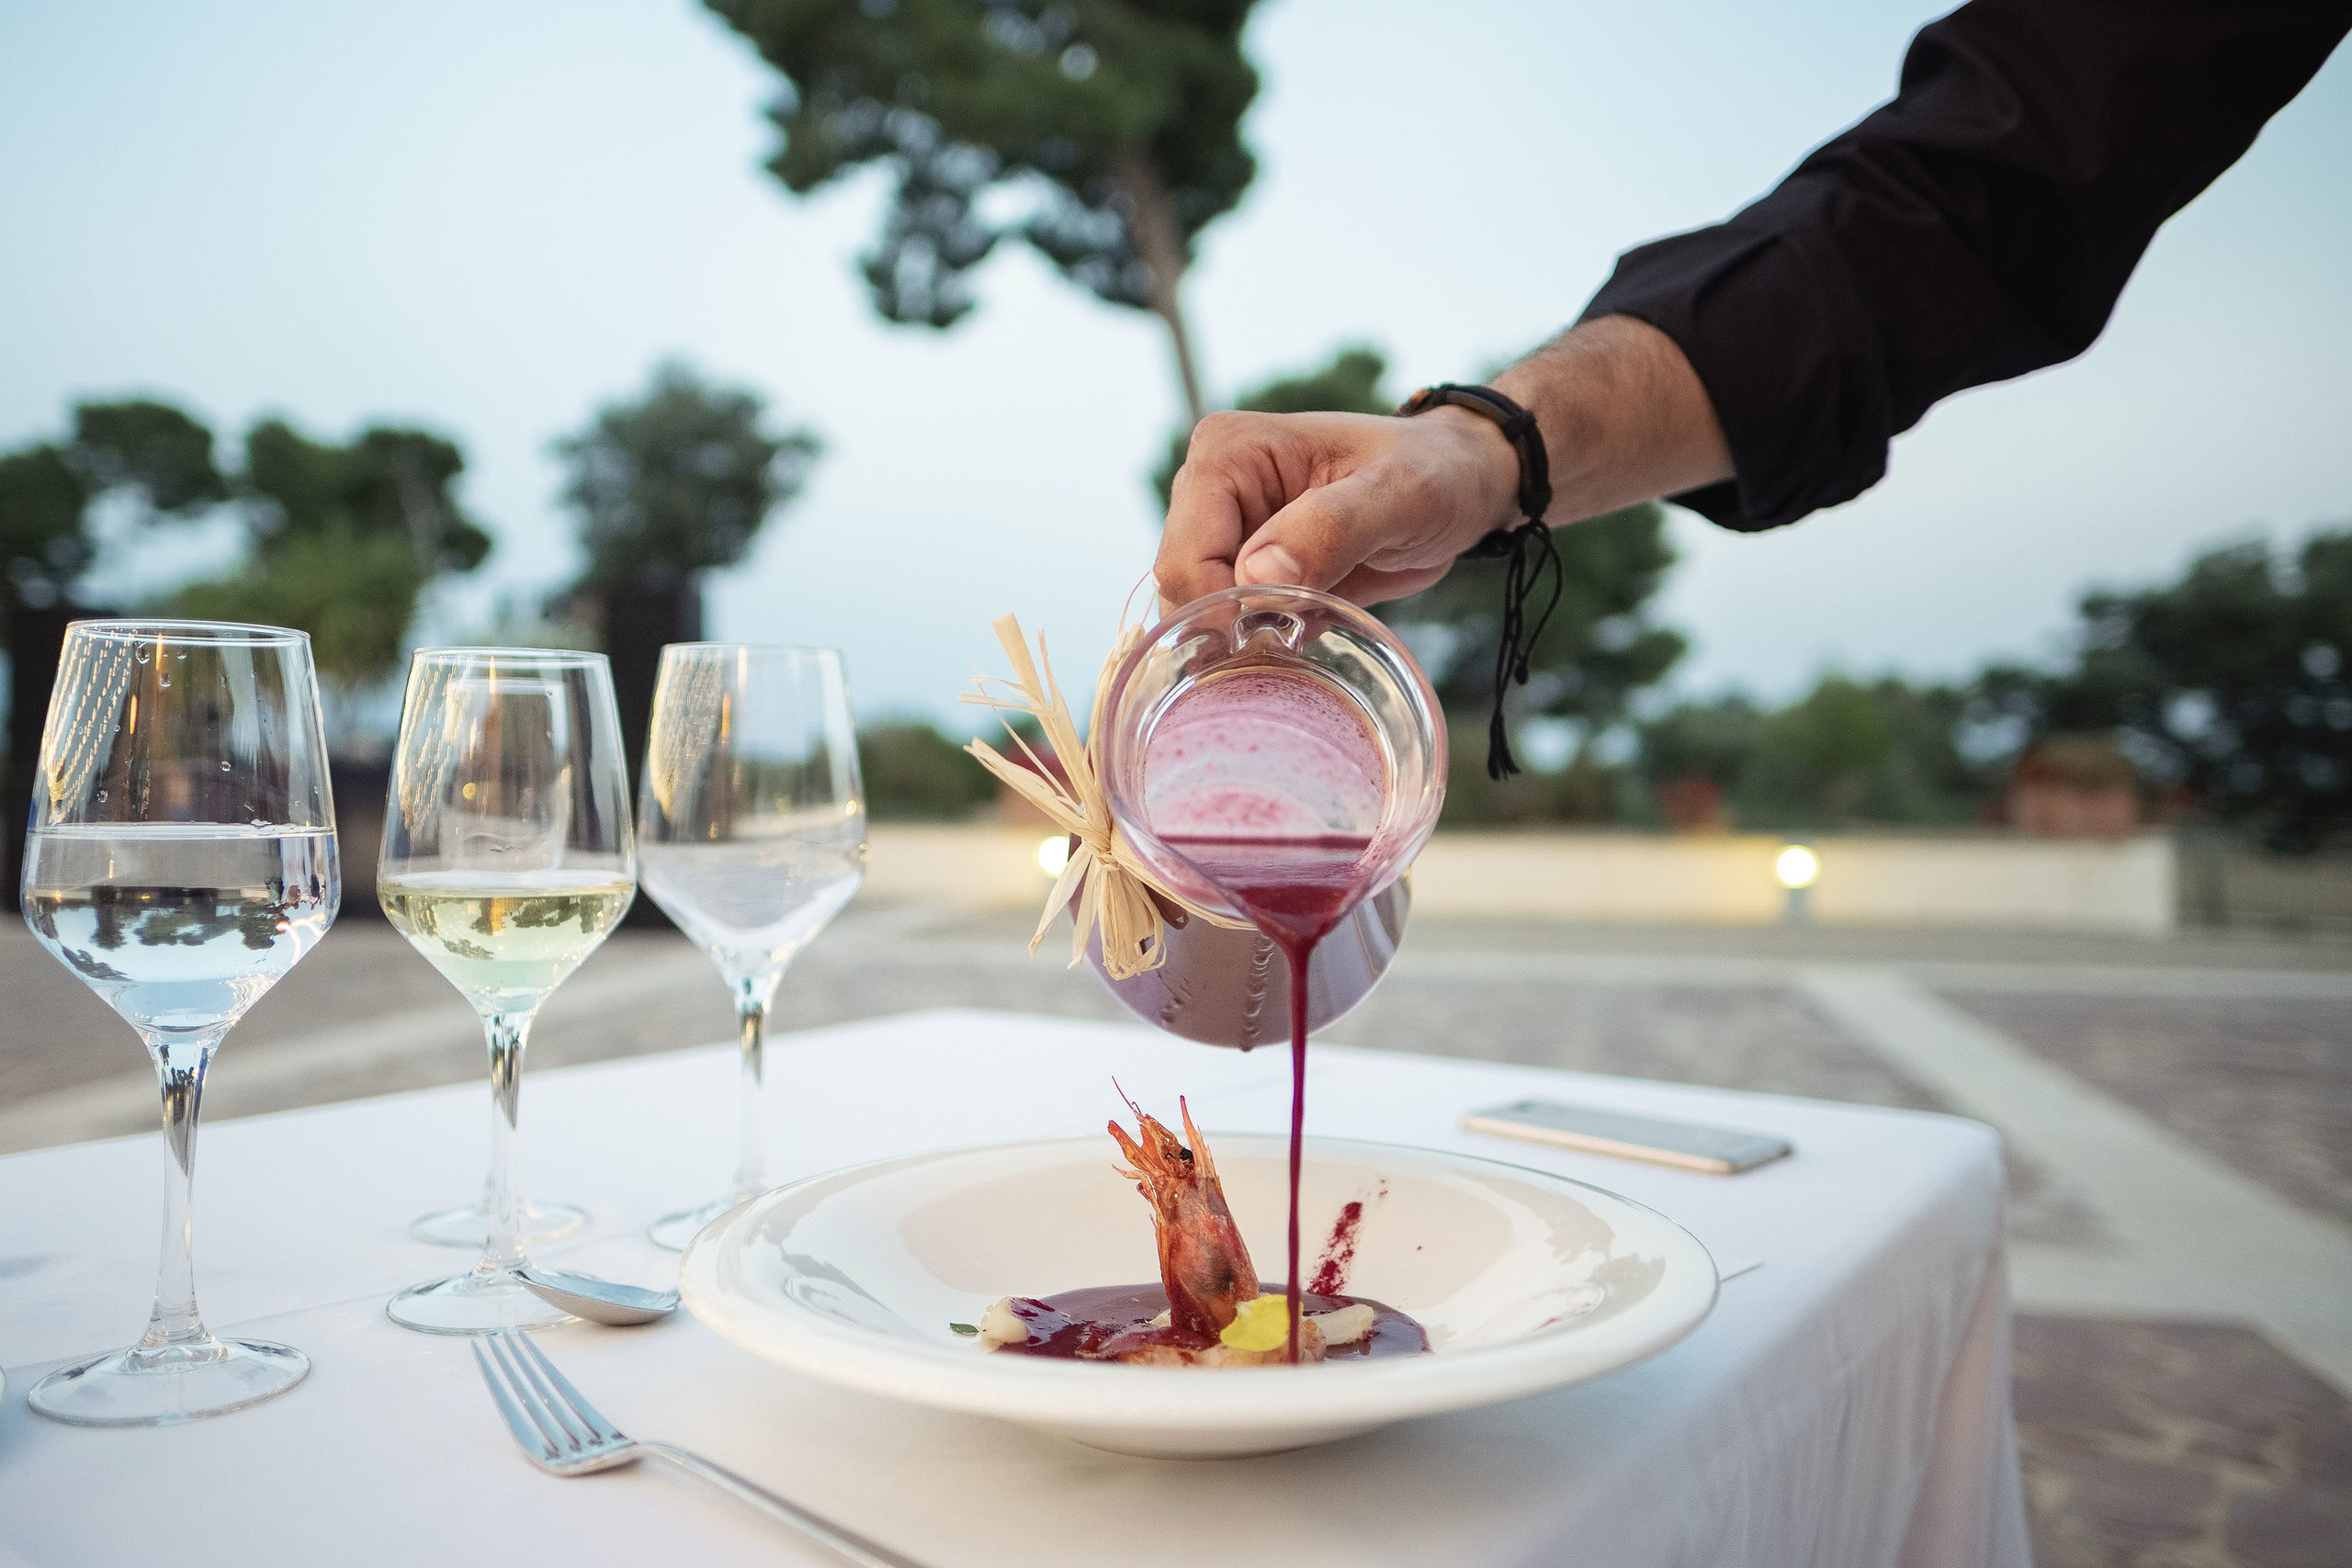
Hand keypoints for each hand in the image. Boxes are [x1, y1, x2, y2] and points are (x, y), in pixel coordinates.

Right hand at [1154, 405, 1519, 608]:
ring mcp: (1223, 534)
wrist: (1459, 485)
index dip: (1223, 606)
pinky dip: (1257, 645)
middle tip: (1303, 632)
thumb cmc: (1434, 473)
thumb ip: (1331, 528)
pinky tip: (1305, 635)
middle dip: (1233, 626)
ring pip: (1195, 615)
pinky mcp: (1244, 570)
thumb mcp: (1399, 494)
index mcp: (1227, 453)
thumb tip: (1256, 577)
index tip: (1285, 628)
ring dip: (1244, 641)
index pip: (1184, 554)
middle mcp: (1208, 491)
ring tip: (1309, 630)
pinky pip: (1224, 626)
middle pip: (1180, 590)